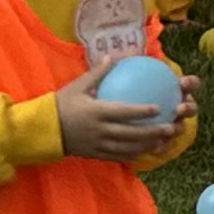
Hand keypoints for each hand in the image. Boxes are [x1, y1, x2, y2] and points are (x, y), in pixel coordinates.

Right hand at [53, 66, 181, 160]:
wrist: (42, 130)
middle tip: (171, 128)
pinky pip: (117, 156)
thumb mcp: (77, 87)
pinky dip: (133, 155)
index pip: (123, 112)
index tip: (159, 108)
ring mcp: (98, 144)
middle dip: (153, 132)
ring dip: (147, 145)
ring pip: (127, 148)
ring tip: (165, 142)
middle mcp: (99, 130)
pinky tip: (146, 152)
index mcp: (96, 112)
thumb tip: (113, 56)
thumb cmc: (60, 105)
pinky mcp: (95, 154)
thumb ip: (97, 73)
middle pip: (130, 133)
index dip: (141, 111)